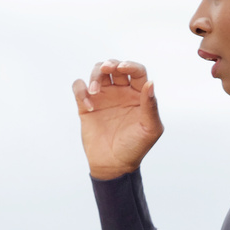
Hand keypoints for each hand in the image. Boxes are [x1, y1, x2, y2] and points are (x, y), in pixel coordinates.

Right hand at [72, 59, 162, 179]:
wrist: (114, 165)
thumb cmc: (135, 148)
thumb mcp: (150, 129)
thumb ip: (150, 106)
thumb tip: (150, 83)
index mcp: (138, 95)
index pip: (136, 71)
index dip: (130, 65)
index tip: (122, 68)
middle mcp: (121, 92)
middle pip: (114, 66)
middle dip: (109, 64)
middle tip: (106, 69)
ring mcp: (103, 97)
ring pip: (97, 72)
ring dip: (94, 75)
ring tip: (94, 92)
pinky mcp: (86, 105)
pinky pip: (79, 87)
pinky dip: (81, 90)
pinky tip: (88, 105)